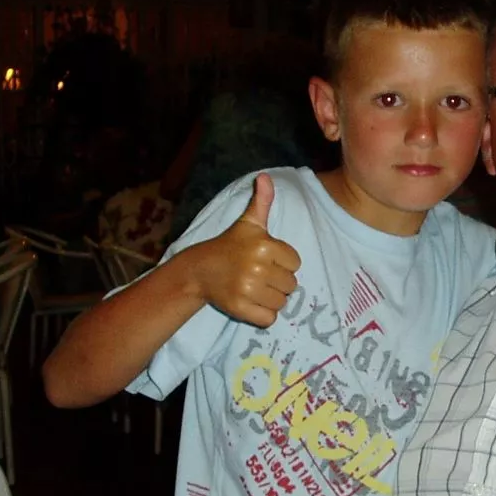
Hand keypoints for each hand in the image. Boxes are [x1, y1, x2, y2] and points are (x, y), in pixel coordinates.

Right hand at [188, 173, 300, 327]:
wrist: (200, 269)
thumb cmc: (230, 245)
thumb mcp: (248, 223)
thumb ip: (262, 201)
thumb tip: (265, 176)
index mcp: (265, 246)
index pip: (295, 263)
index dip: (284, 263)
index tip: (267, 259)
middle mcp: (257, 267)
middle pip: (291, 285)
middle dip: (279, 282)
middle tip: (261, 275)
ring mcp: (247, 289)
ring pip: (282, 303)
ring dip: (272, 299)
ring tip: (256, 288)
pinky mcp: (240, 308)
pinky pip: (269, 319)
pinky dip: (264, 315)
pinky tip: (252, 302)